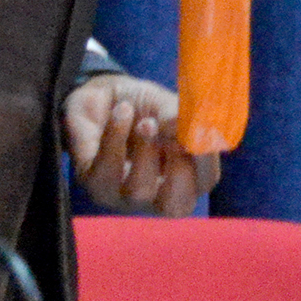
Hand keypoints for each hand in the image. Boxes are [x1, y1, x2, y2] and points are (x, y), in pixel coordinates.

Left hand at [63, 75, 219, 215]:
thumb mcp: (167, 105)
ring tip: (145, 122)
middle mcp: (155, 193)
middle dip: (180, 171)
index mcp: (184, 175)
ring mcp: (122, 194)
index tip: (202, 134)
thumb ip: (181, 119)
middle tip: (176, 140)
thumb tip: (196, 128)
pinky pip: (106, 169)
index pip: (205, 182)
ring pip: (139, 190)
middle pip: (176, 206)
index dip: (207, 162)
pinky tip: (121, 112)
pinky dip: (116, 137)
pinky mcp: (93, 182)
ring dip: (147, 151)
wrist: (100, 95)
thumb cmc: (143, 105)